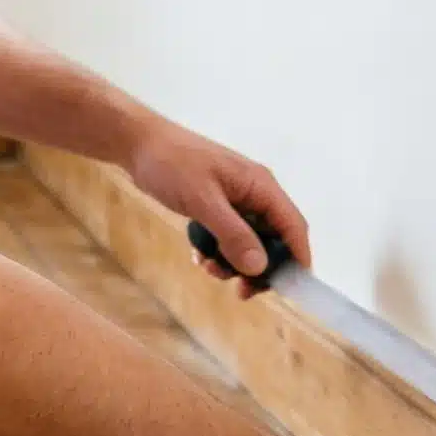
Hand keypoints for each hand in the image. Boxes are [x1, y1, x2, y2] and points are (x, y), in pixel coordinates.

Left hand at [124, 123, 310, 298]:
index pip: (293, 226)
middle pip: (274, 240)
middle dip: (259, 268)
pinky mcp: (217, 207)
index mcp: (260, 186)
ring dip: (233, 262)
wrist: (139, 145)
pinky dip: (216, 252)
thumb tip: (259, 266)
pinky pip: (227, 238)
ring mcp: (236, 201)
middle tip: (241, 291)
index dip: (297, 259)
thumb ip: (233, 234)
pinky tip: (198, 256)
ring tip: (208, 267)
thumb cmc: (171, 165)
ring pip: (249, 243)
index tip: (288, 288)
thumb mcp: (202, 201)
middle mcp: (254, 193)